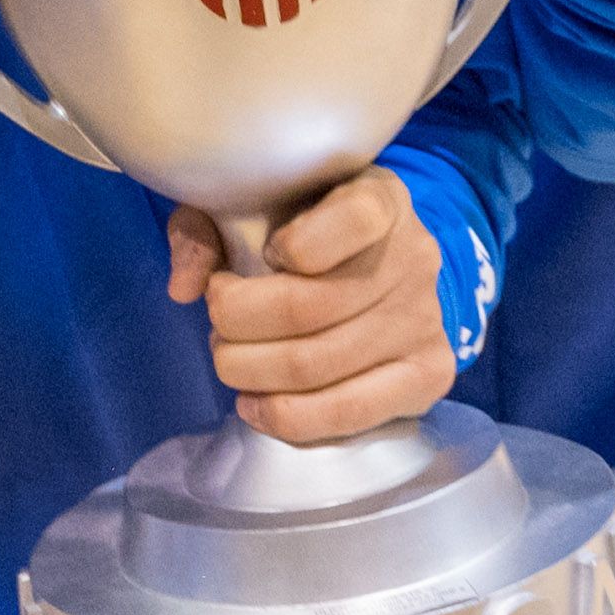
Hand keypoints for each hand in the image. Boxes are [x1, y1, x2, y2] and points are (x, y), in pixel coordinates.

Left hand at [166, 169, 453, 440]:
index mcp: (378, 198)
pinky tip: (254, 403)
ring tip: (231, 358)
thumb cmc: (299, 229)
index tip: (261, 254)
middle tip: (217, 321)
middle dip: (236, 322)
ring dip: (250, 370)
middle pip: (308, 307)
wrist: (374, 268)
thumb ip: (206, 227)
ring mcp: (425, 320)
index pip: (353, 218)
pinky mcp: (429, 375)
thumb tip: (185, 286)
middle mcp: (413, 257)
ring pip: (316, 365)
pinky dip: (286, 416)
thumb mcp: (250, 204)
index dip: (293, 245)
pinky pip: (348, 413)